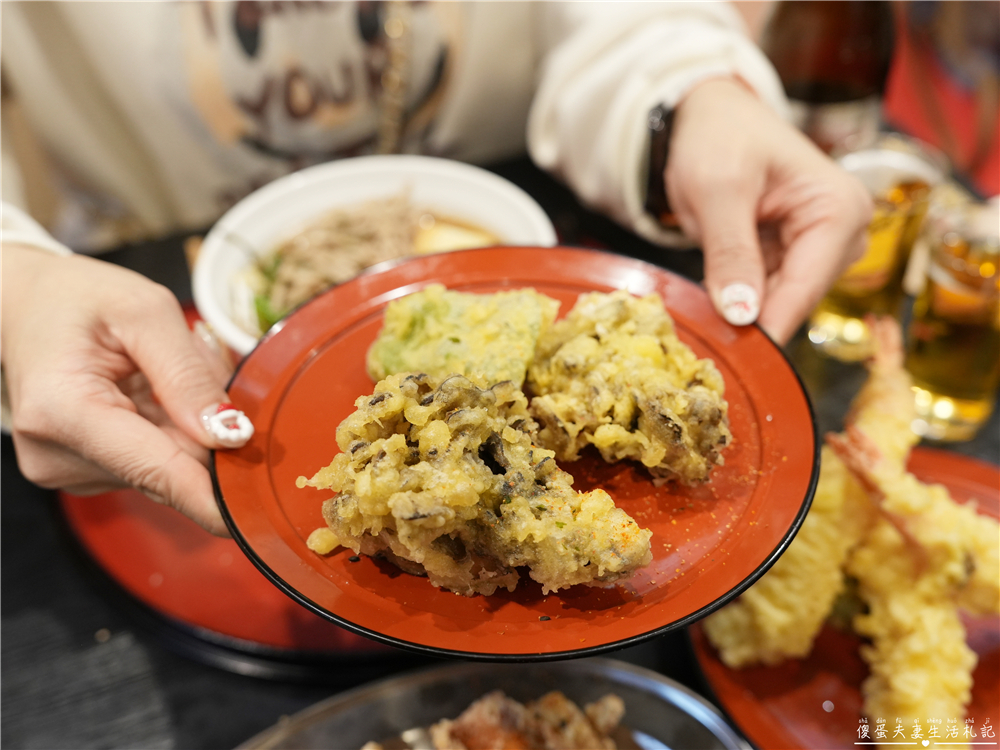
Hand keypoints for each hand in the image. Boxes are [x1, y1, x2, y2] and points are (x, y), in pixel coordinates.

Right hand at [1, 246, 252, 535]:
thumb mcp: (144, 312)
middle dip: (205, 427)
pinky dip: (169, 427)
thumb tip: (231, 435)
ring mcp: (68, 470)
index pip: (156, 471)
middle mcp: (57, 455)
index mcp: (63, 411)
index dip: (213, 498)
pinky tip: (150, 388)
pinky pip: (154, 459)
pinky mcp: (83, 472)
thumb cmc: (77, 298)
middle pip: (170, 469)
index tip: (257, 518)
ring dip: (187, 422)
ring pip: (169, 464)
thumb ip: (188, 374)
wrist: (22, 304)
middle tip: (196, 360)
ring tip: (159, 368)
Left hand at [667, 77, 872, 344]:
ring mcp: (819, 248)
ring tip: (702, 318)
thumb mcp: (718, 190)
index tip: (736, 363)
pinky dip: (738, 302)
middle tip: (705, 345)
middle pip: (795, 300)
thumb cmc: (719, 137)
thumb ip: (731, 251)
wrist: (709, 118)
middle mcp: (842, 233)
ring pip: (778, 304)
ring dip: (741, 313)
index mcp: (839, 209)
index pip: (804, 286)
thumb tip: (742, 313)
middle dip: (752, 321)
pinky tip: (711, 302)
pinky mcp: (793, 258)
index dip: (767, 327)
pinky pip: (766, 295)